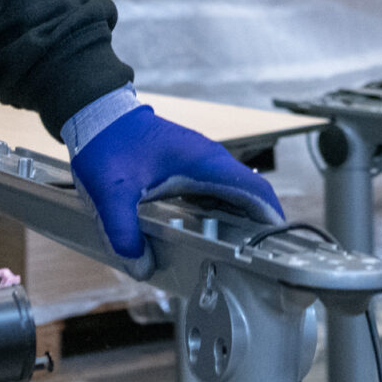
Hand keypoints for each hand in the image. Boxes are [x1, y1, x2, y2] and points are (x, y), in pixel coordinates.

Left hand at [69, 104, 283, 267]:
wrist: (98, 114)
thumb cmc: (109, 142)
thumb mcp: (111, 193)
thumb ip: (124, 233)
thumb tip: (141, 267)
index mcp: (205, 163)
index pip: (257, 191)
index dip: (273, 220)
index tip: (282, 247)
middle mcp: (210, 161)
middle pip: (251, 197)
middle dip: (260, 229)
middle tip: (259, 263)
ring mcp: (201, 163)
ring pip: (234, 195)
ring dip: (241, 222)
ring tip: (238, 257)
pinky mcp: (188, 167)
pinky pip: (216, 193)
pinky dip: (221, 214)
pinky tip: (209, 237)